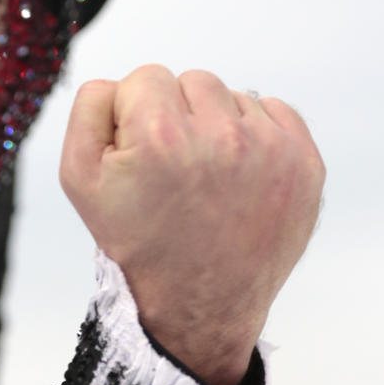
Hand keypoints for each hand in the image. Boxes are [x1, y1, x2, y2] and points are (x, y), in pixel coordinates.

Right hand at [59, 64, 324, 384]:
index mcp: (160, 135)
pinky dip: (256, 133)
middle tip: (176, 170)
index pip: (146, 77)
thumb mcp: (78, 176)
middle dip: (178, 115)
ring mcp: (271, 151)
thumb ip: (91, 105)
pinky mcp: (305, 164)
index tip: (142, 157)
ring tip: (208, 177)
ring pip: (232, 96)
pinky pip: (274, 110)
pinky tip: (239, 174)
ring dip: (217, 125)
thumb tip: (125, 81)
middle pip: (191, 80)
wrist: (199, 307)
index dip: (135, 115)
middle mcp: (221, 137)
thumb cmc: (138, 240)